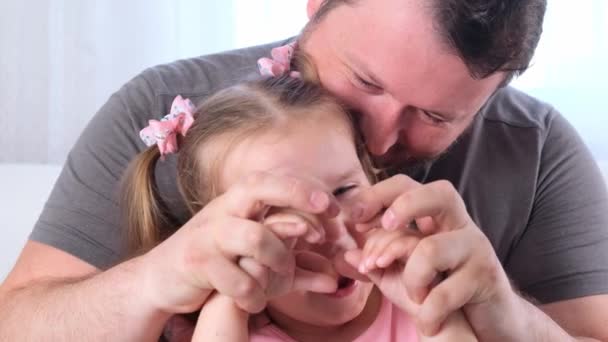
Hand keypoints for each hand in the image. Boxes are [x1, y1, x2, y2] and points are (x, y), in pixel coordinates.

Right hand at [139, 171, 339, 315]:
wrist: (160, 277)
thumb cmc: (216, 262)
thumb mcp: (256, 260)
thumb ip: (294, 266)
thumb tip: (332, 279)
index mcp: (237, 202)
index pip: (272, 181)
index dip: (304, 189)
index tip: (332, 206)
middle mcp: (223, 210)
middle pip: (260, 187)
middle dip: (297, 197)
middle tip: (323, 221)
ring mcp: (208, 234)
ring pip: (255, 237)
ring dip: (278, 261)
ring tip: (281, 277)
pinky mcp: (197, 262)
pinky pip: (237, 278)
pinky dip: (254, 294)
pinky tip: (255, 300)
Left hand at [346, 175, 513, 336]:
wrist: (493, 320)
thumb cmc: (443, 291)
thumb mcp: (405, 276)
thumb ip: (378, 264)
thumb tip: (346, 255)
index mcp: (437, 219)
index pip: (408, 186)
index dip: (379, 194)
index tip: (355, 218)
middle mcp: (460, 226)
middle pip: (440, 193)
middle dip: (405, 206)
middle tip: (384, 226)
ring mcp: (476, 249)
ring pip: (432, 248)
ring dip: (411, 278)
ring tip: (413, 297)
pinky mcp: (485, 277)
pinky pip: (447, 291)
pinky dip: (429, 311)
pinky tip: (426, 322)